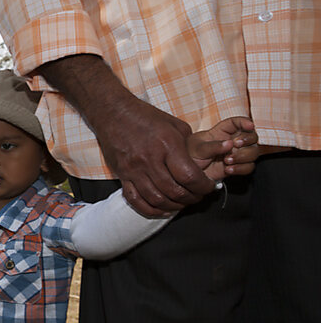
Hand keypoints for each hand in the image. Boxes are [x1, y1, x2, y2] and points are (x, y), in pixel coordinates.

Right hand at [38, 56, 214, 216]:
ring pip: (156, 199)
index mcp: (167, 145)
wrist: (113, 113)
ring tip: (182, 203)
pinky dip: (150, 209)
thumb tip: (201, 164)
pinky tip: (161, 209)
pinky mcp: (122, 175)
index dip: (203, 187)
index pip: (189, 176)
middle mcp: (150, 160)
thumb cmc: (146, 117)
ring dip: (173, 206)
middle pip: (174, 191)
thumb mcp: (176, 125)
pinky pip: (135, 200)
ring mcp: (134, 169)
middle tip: (198, 196)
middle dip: (191, 198)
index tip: (209, 187)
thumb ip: (189, 146)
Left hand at [187, 116, 259, 178]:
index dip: (244, 122)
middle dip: (248, 140)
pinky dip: (241, 169)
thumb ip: (213, 146)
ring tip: (227, 161)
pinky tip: (228, 169)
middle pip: (251, 136)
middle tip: (236, 144)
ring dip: (243, 156)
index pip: (236, 123)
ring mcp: (236, 154)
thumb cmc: (191, 156)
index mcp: (221, 132)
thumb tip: (229, 144)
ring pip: (253, 152)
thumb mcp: (198, 149)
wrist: (190, 174)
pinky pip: (248, 167)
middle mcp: (232, 141)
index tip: (250, 125)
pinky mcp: (237, 166)